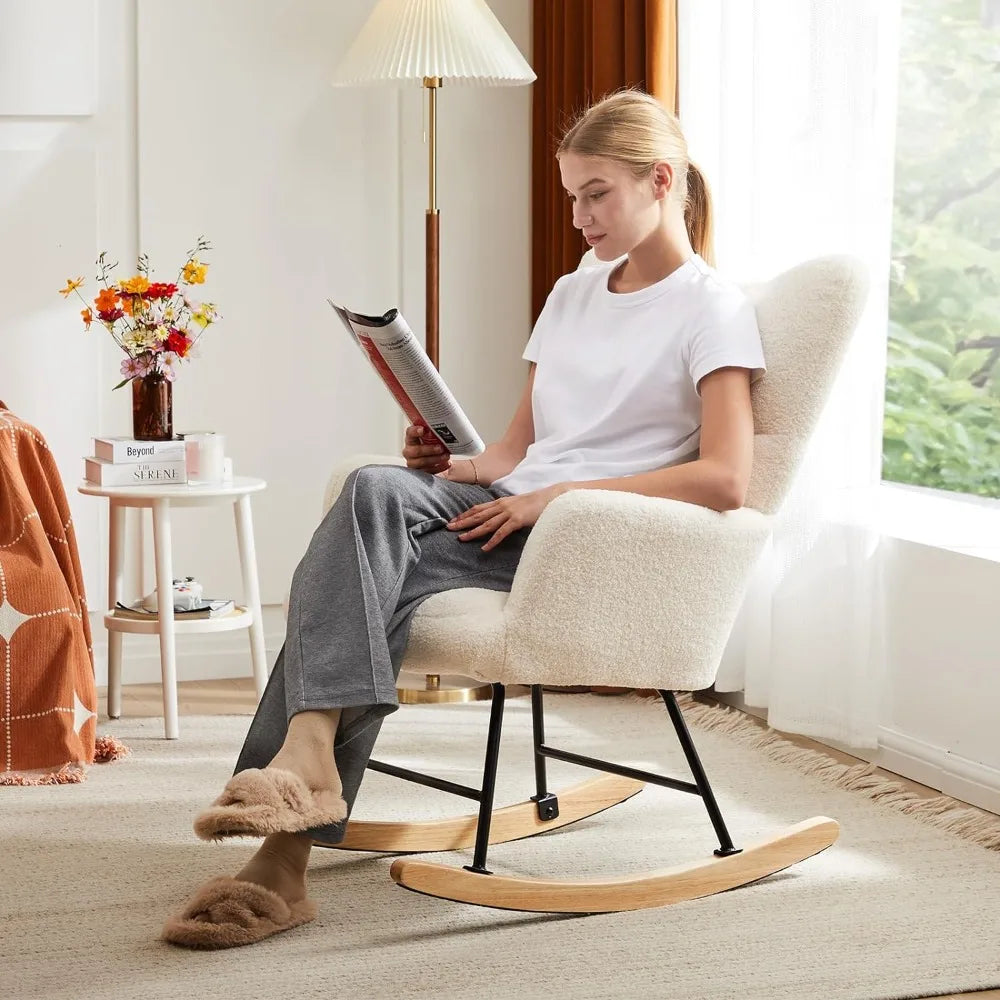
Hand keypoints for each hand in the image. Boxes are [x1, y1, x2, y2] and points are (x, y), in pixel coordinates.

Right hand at [402, 423, 449, 473]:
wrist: (435, 460)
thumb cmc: (433, 445)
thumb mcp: (432, 437)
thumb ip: (434, 433)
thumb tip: (447, 424)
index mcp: (411, 439)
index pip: (409, 433)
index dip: (415, 431)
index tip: (423, 430)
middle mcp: (409, 451)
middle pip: (415, 451)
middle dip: (429, 449)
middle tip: (441, 448)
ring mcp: (413, 462)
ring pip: (421, 462)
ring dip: (435, 459)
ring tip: (446, 456)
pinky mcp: (419, 472)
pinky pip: (428, 471)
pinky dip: (439, 467)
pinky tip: (447, 464)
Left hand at [446, 484, 568, 551]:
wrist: (552, 497)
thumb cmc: (536, 503)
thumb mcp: (517, 505)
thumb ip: (506, 511)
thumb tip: (498, 519)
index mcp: (501, 502)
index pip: (478, 509)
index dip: (464, 514)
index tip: (453, 520)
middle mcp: (502, 506)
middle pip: (478, 515)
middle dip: (462, 522)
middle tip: (449, 528)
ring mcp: (509, 513)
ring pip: (486, 524)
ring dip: (473, 532)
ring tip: (461, 539)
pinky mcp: (517, 520)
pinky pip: (502, 532)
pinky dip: (492, 541)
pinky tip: (484, 548)